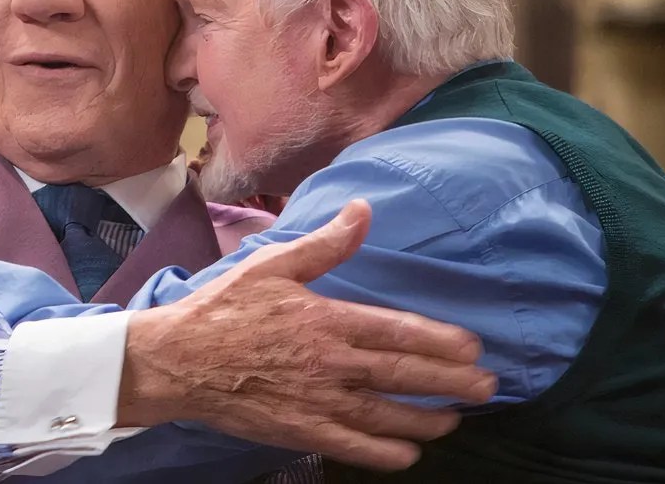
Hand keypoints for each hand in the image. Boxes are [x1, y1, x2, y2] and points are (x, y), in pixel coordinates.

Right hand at [118, 200, 495, 470]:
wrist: (177, 360)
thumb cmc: (224, 309)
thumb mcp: (274, 265)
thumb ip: (325, 243)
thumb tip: (363, 210)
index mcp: (327, 319)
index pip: (399, 332)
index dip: (441, 341)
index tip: (473, 347)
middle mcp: (330, 363)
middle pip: (403, 376)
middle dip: (451, 383)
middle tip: (487, 387)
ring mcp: (316, 401)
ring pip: (385, 415)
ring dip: (427, 420)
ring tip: (455, 420)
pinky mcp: (299, 430)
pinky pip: (351, 446)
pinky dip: (384, 453)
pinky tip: (408, 454)